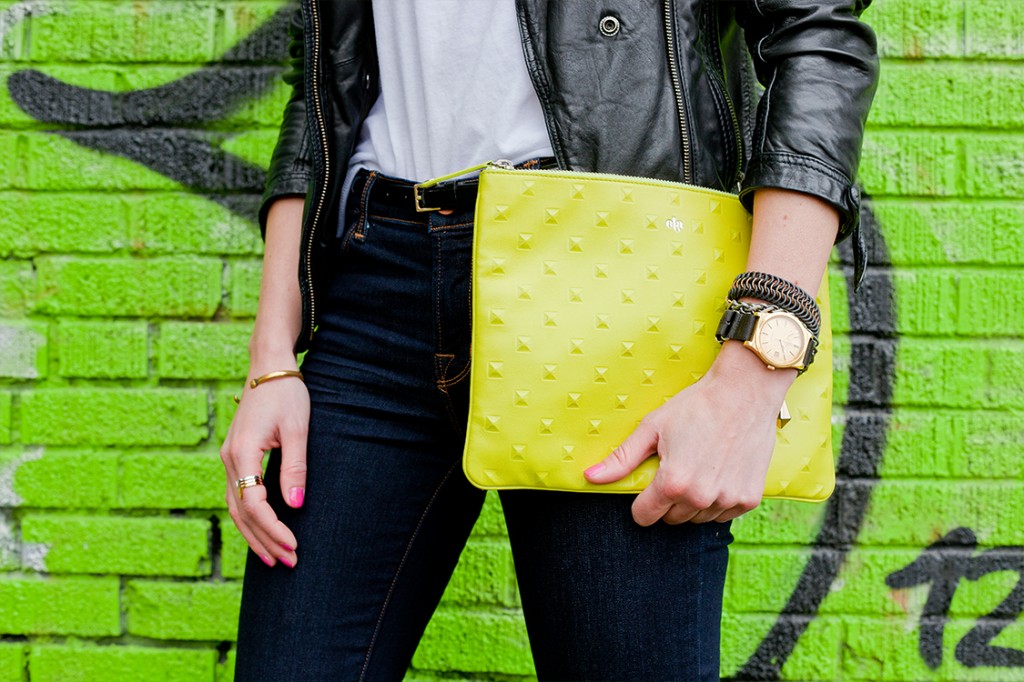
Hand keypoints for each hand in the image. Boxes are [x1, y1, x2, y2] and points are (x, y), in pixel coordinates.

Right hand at [220, 371, 308, 567]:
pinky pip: (237, 497)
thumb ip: (295, 467)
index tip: (294, 545)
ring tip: (275, 559)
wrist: (269, 368)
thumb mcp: (297, 429)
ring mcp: (229, 459)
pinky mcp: (235, 458)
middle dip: (265, 540)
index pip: (254, 503)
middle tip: (289, 563)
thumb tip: (295, 505)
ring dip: (255, 535)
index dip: (273, 528)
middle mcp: (229, 459)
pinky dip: (249, 519)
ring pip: (236, 508)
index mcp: (243, 452)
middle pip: (242, 512)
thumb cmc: (287, 394)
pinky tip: (262, 533)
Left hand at [584, 343, 791, 525]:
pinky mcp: (749, 499)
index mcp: (673, 483)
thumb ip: (621, 459)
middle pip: (671, 518)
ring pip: (697, 518)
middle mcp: (701, 498)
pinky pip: (723, 514)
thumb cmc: (695, 407)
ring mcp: (728, 500)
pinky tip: (720, 471)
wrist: (744, 393)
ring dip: (694, 501)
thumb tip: (588, 477)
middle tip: (678, 466)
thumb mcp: (652, 428)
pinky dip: (718, 500)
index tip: (650, 483)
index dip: (642, 502)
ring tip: (700, 466)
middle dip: (668, 499)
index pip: (644, 517)